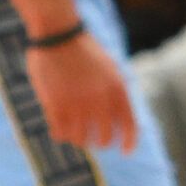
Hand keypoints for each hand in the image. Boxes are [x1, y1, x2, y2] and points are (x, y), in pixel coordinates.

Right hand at [26, 29, 137, 152]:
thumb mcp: (110, 68)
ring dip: (79, 140)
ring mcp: (77, 105)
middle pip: (105, 138)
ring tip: (75, 136)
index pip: (129, 127)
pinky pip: (60, 133)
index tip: (124, 151)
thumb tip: (122, 119)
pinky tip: (59, 131)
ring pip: (81, 139)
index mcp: (117, 90)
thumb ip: (116, 93)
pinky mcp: (56, 105)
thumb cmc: (83, 49)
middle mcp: (100, 101)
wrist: (58, 34)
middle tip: (94, 141)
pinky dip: (61, 135)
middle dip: (100, 142)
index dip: (129, 143)